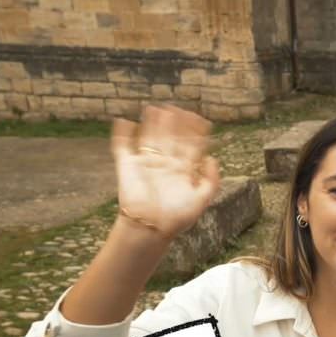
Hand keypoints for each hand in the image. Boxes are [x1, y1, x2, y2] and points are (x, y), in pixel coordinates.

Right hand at [112, 104, 220, 240]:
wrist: (150, 228)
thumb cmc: (176, 218)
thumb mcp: (202, 200)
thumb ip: (212, 181)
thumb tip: (212, 158)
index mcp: (183, 170)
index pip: (190, 145)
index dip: (195, 131)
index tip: (200, 118)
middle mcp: (165, 164)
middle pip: (171, 137)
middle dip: (174, 123)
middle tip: (176, 108)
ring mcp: (146, 164)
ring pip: (149, 137)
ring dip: (152, 123)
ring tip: (155, 108)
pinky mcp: (127, 167)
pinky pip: (123, 147)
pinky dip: (122, 134)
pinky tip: (125, 121)